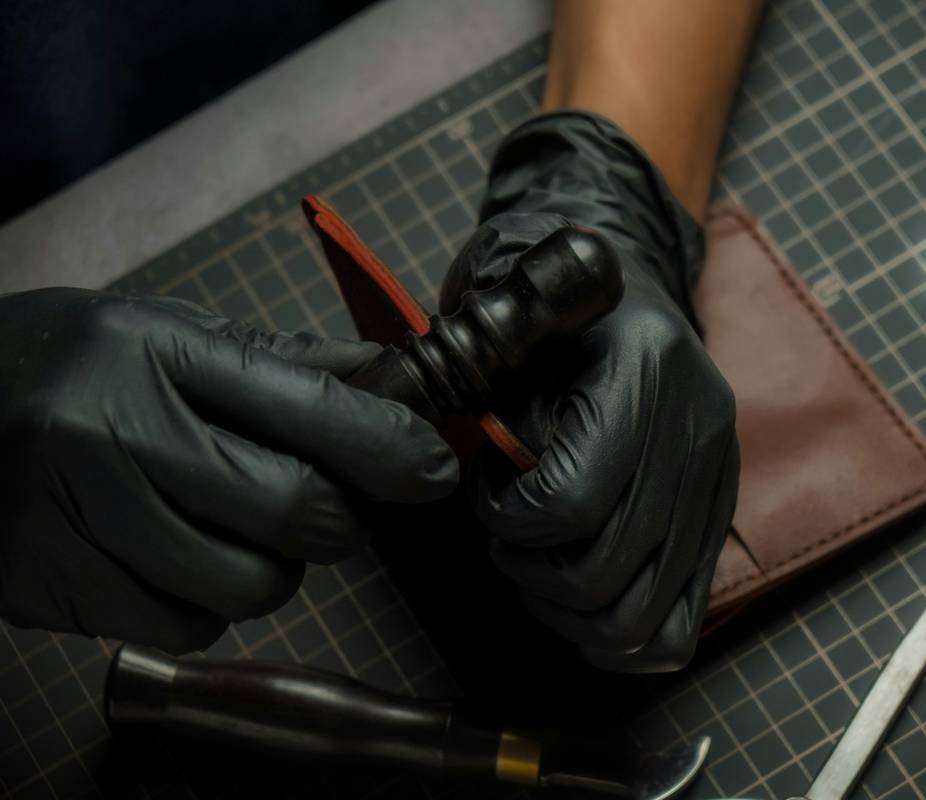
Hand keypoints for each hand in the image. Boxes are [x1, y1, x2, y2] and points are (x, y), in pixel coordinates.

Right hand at [0, 289, 456, 652]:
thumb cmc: (65, 364)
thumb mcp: (164, 333)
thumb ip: (276, 361)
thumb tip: (383, 374)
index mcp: (156, 351)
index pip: (311, 406)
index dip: (391, 447)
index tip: (433, 469)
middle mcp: (112, 429)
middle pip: (294, 510)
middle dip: (335, 520)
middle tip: (318, 505)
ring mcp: (73, 512)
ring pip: (246, 587)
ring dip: (267, 569)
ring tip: (221, 525)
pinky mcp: (45, 583)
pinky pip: (182, 628)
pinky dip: (198, 605)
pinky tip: (161, 556)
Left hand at [442, 113, 738, 671]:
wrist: (630, 293)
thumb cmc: (555, 318)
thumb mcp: (510, 338)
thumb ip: (494, 411)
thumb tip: (489, 495)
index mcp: (644, 368)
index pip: (569, 502)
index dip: (506, 517)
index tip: (486, 488)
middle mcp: (696, 428)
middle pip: (604, 572)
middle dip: (530, 570)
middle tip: (506, 534)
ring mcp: (719, 479)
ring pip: (640, 619)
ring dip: (569, 613)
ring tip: (540, 567)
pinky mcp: (721, 515)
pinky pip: (680, 625)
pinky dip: (621, 635)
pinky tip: (580, 601)